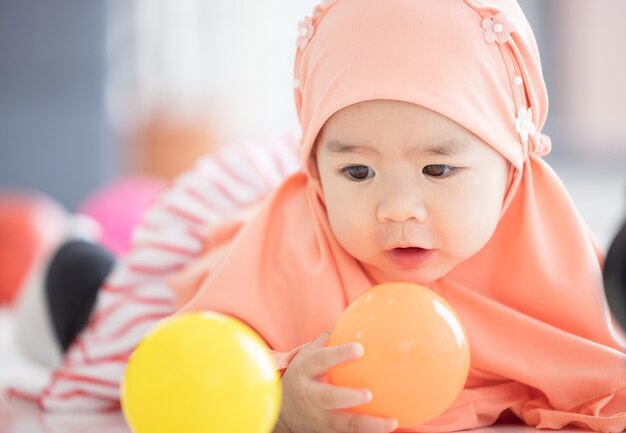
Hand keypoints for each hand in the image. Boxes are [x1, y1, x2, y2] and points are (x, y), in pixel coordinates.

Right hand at [276, 329, 397, 432]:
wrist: (282, 410)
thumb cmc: (304, 374)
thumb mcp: (307, 354)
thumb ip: (327, 338)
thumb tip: (354, 315)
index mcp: (306, 371)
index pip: (321, 360)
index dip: (339, 354)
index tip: (360, 348)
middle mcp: (311, 396)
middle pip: (328, 398)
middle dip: (348, 397)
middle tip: (369, 393)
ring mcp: (319, 418)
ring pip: (343, 424)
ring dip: (367, 424)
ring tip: (391, 422)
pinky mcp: (327, 432)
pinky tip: (392, 429)